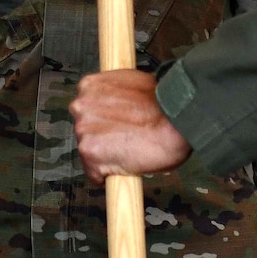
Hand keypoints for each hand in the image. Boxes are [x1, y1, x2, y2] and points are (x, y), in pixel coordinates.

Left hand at [70, 69, 190, 183]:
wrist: (175, 121)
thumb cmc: (163, 104)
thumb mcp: (132, 82)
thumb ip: (114, 93)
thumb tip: (115, 104)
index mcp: (89, 86)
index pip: (86, 109)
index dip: (103, 121)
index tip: (115, 126)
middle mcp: (81, 106)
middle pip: (85, 130)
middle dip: (102, 138)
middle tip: (126, 139)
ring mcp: (83, 131)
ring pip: (89, 153)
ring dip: (106, 156)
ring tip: (130, 150)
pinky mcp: (90, 154)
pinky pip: (95, 174)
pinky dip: (108, 175)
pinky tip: (126, 164)